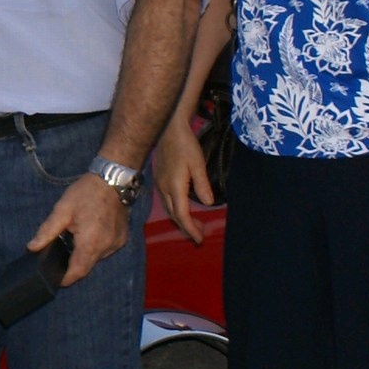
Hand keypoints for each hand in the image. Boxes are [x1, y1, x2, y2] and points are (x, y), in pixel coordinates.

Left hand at [34, 172, 132, 282]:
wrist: (113, 179)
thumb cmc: (86, 193)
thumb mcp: (62, 210)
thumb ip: (47, 231)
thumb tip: (32, 248)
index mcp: (91, 242)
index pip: (77, 272)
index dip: (65, 279)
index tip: (55, 278)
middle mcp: (106, 247)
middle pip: (87, 267)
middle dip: (73, 265)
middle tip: (60, 255)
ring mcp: (116, 243)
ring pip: (96, 259)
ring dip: (85, 254)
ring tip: (74, 239)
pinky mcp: (122, 238)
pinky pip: (106, 250)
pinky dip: (96, 247)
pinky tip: (89, 234)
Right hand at [157, 123, 213, 243]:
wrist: (169, 129)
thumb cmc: (185, 145)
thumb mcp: (198, 164)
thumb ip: (202, 184)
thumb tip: (208, 203)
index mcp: (175, 187)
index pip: (182, 214)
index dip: (191, 228)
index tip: (199, 239)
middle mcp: (165, 189)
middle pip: (174, 215)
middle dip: (186, 227)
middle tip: (200, 234)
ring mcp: (160, 184)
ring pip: (170, 209)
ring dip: (181, 219)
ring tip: (195, 224)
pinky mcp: (160, 179)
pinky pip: (167, 201)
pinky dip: (177, 209)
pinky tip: (185, 207)